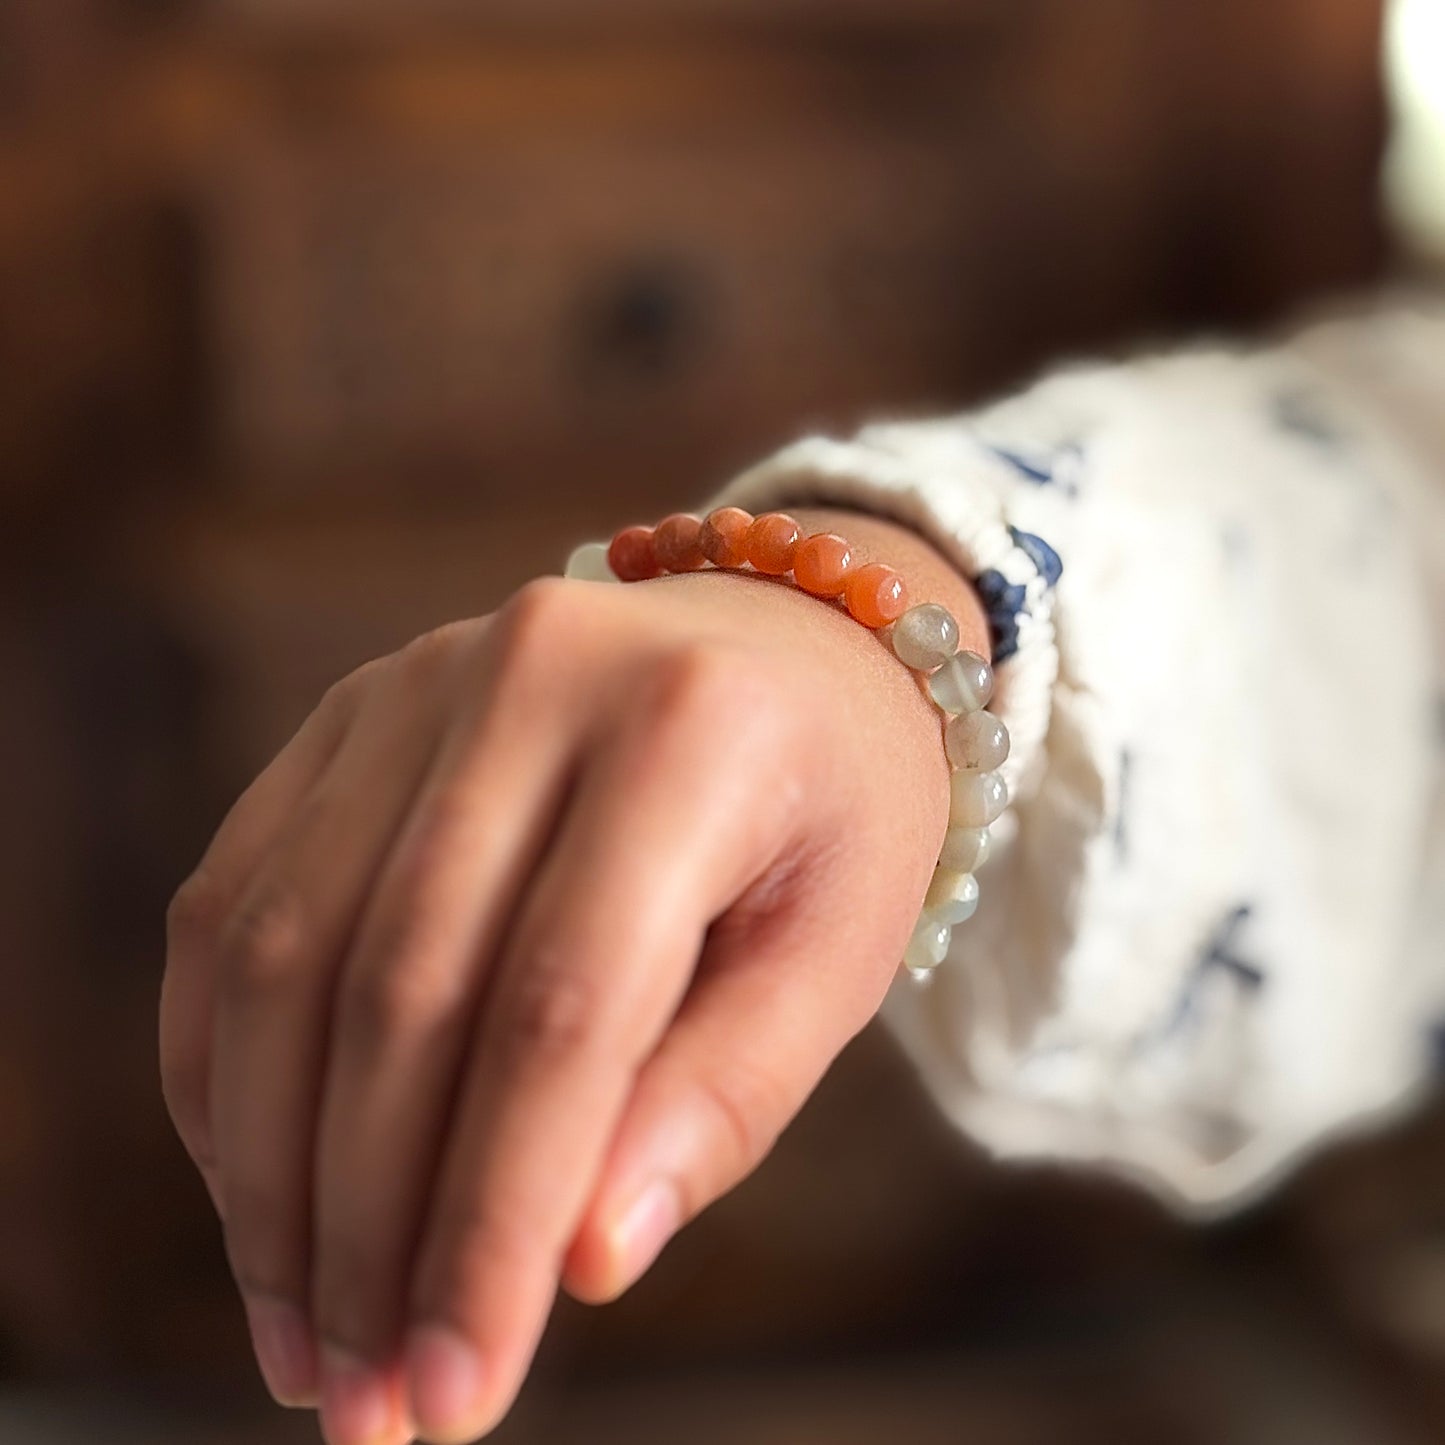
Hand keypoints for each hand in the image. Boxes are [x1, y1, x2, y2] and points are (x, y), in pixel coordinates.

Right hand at [160, 509, 985, 1444]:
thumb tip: (582, 1262)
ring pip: (287, 947)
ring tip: (301, 1330)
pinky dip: (224, 1056)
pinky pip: (240, 894)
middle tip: (361, 1400)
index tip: (454, 1390)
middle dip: (365, 1224)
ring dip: (269, 1168)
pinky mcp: (349, 711)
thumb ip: (720, 1098)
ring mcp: (421, 679)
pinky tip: (252, 1179)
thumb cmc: (835, 813)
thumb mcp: (837, 952)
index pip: (561, 1010)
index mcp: (692, 732)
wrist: (789, 644)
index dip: (492, 1217)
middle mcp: (536, 674)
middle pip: (402, 987)